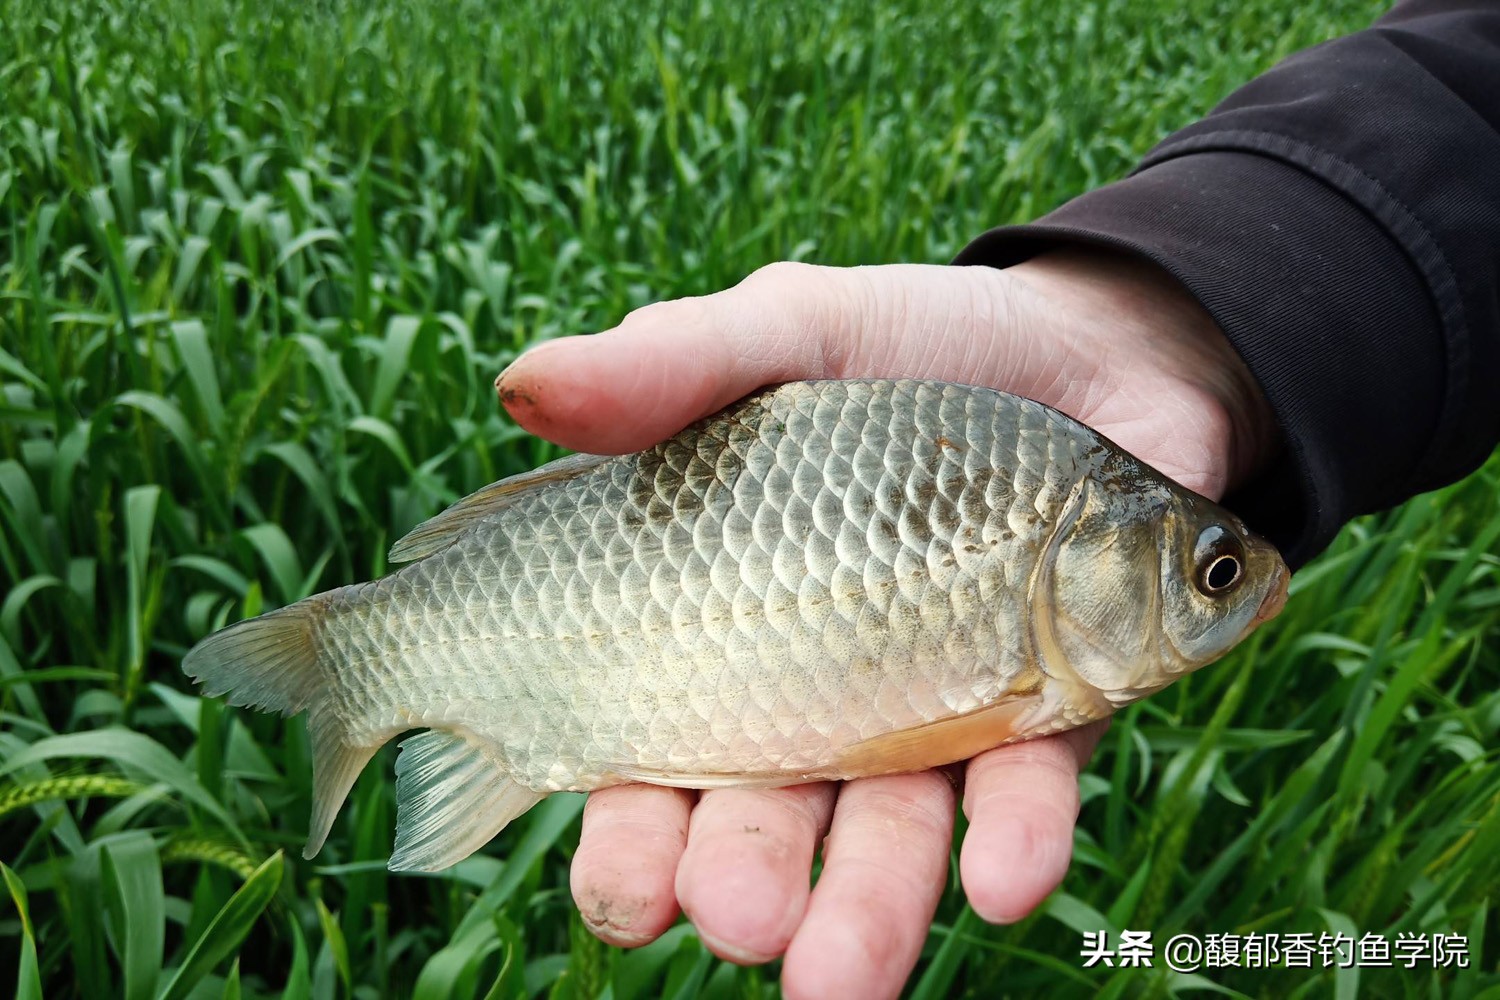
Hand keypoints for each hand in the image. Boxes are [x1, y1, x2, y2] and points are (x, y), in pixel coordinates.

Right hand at [496, 250, 1275, 997]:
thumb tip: (519, 387)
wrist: (1085, 341)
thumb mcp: (785, 333)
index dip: (629, 831)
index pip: (652, 752)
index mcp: (728, 623)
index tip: (626, 887)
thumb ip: (671, 365)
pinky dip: (1016, 835)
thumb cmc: (910, 338)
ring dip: (868, 902)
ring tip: (842, 977)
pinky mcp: (1054, 703)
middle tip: (738, 926)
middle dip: (745, 880)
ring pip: (888, 830)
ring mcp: (937, 707)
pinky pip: (1030, 785)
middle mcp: (823, 689)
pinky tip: (1000, 884)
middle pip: (767, 814)